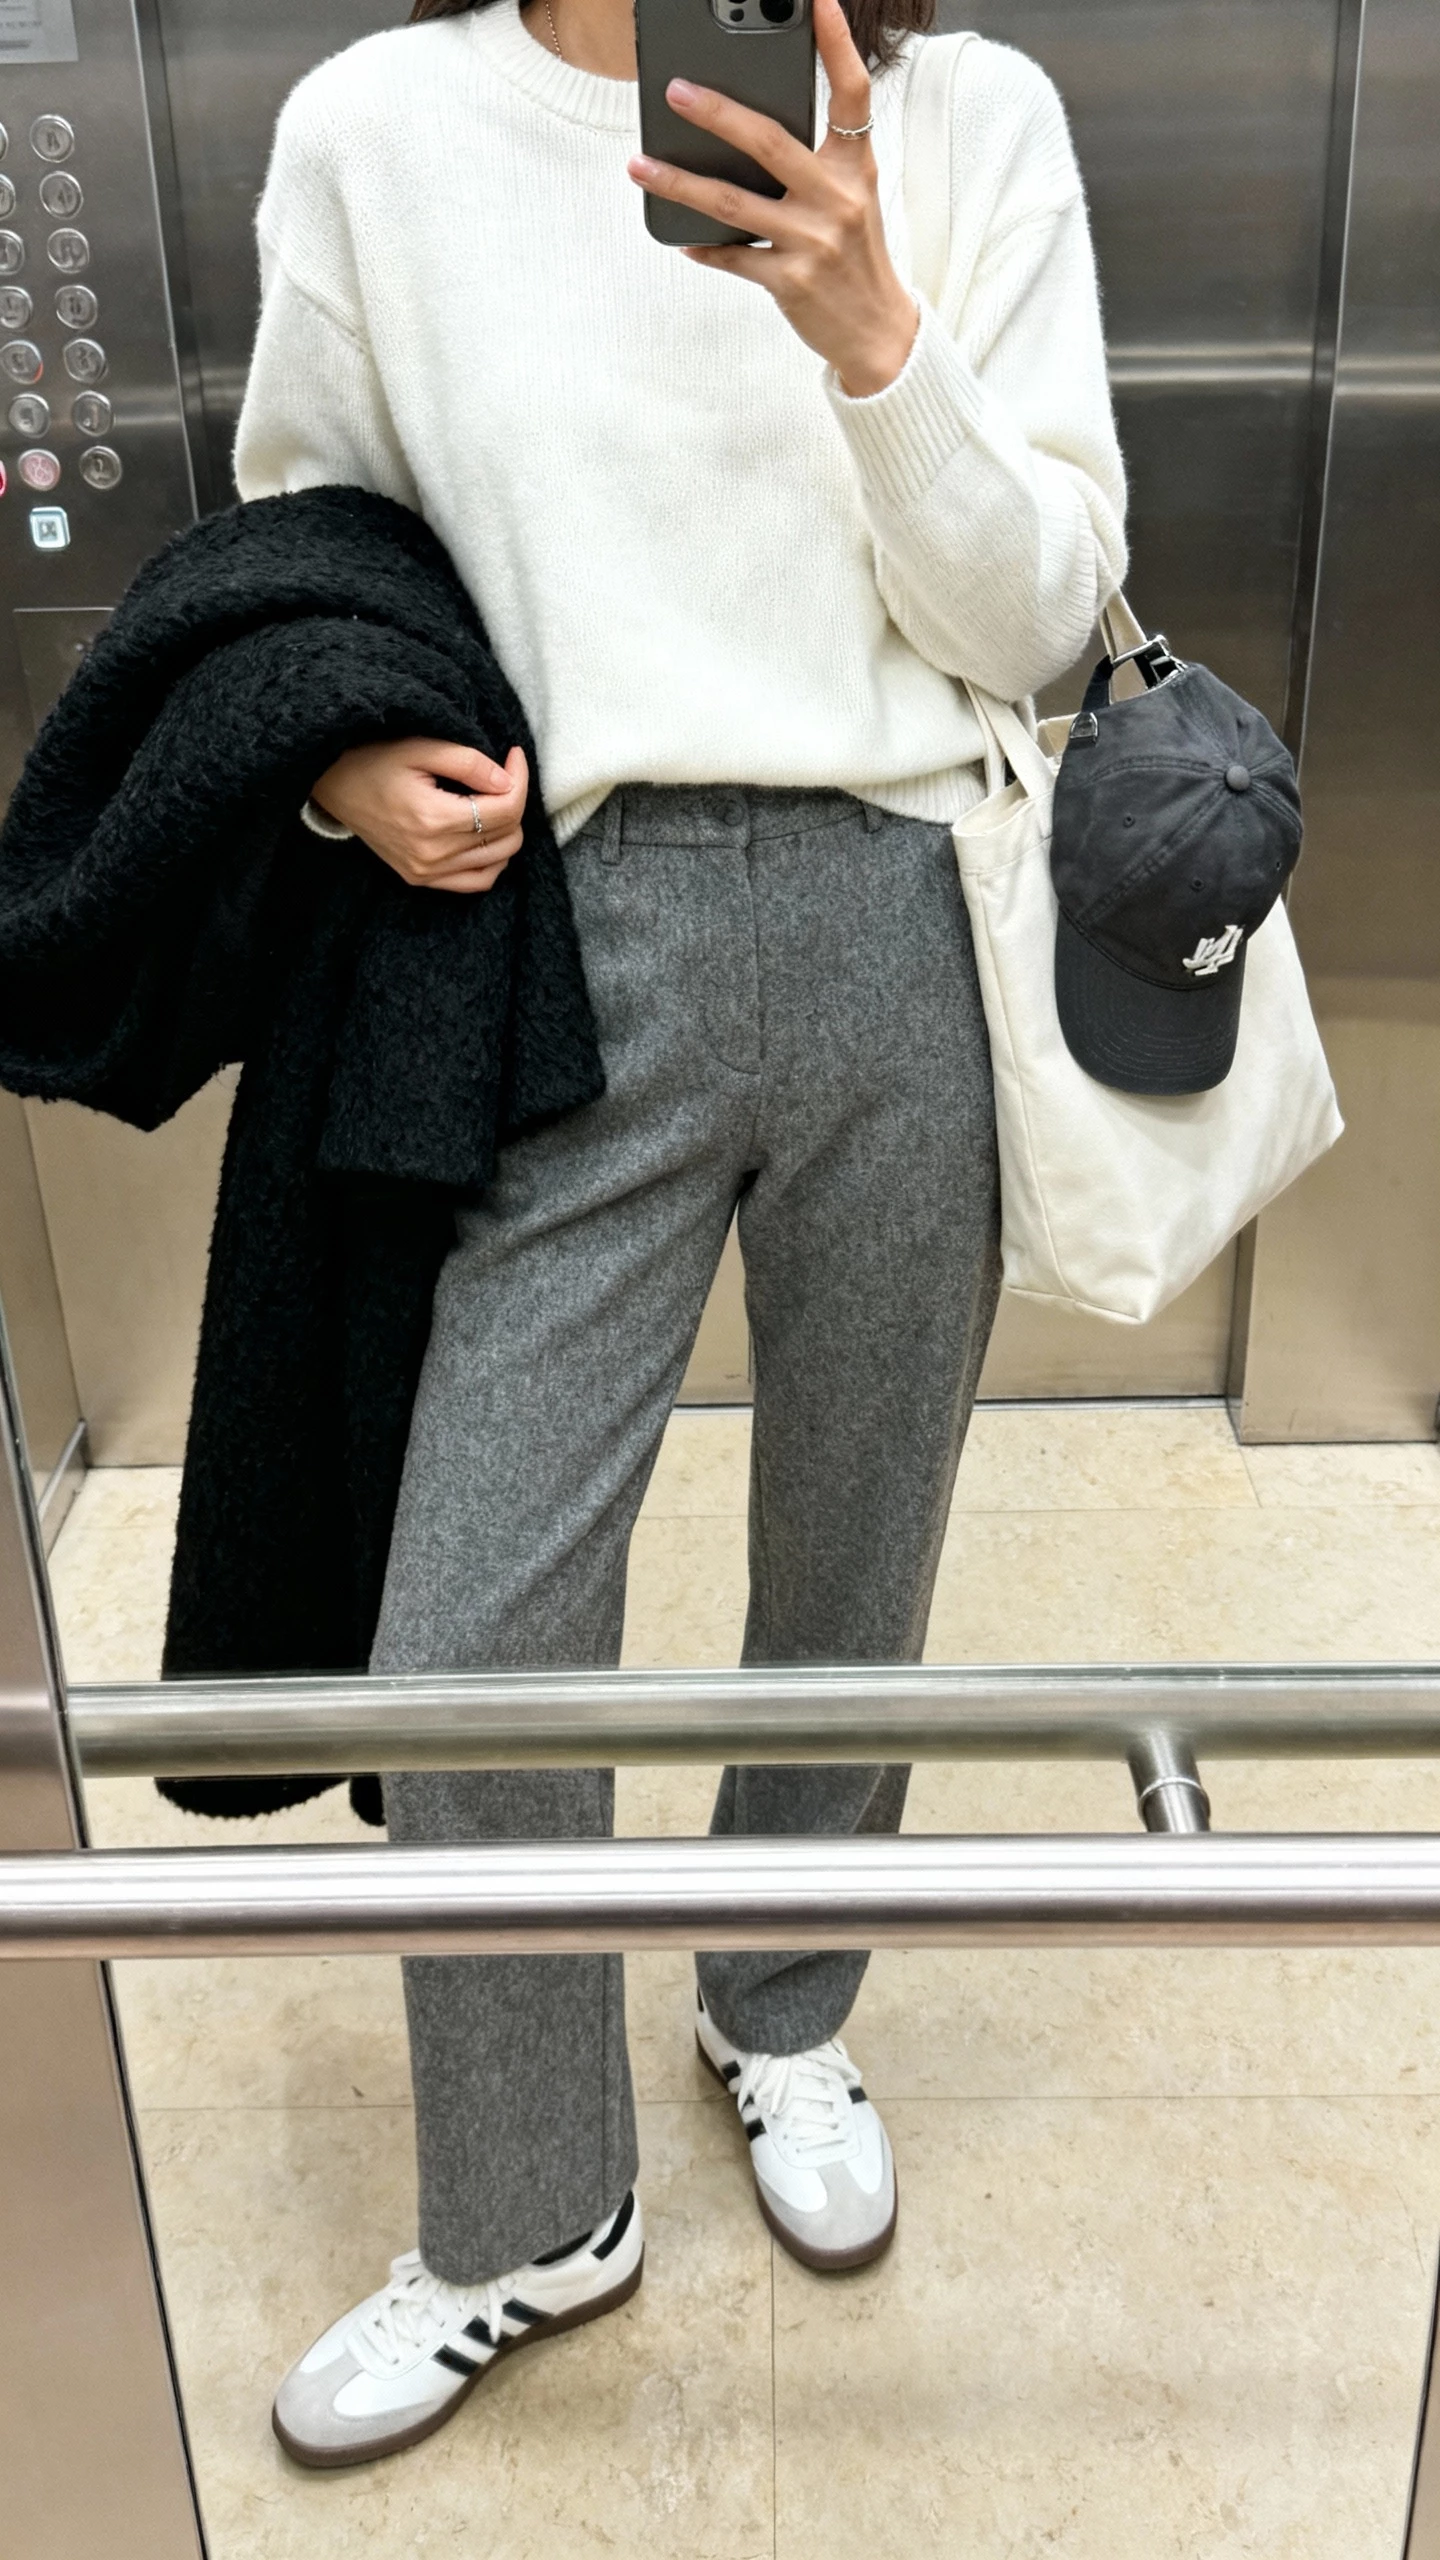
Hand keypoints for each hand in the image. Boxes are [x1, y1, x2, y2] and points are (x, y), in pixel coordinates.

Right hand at [310, 737, 528, 893]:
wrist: (333, 785)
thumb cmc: (373, 760)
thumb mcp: (420, 747)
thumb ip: (468, 762)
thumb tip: (507, 781)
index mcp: (432, 819)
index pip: (505, 809)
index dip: (519, 779)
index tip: (514, 755)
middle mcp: (431, 854)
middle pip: (508, 834)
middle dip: (513, 800)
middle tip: (499, 774)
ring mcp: (426, 872)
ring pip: (500, 859)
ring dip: (507, 828)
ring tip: (490, 800)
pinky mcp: (421, 879)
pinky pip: (478, 882)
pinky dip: (492, 859)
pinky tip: (486, 834)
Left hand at [626, 0, 918, 397]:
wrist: (878, 332)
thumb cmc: (856, 258)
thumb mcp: (851, 200)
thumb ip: (813, 165)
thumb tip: (743, 137)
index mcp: (855, 167)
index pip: (851, 92)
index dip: (836, 44)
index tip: (818, 0)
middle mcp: (837, 198)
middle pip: (768, 141)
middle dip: (716, 113)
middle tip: (675, 91)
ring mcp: (813, 241)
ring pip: (732, 202)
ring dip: (679, 182)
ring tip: (640, 165)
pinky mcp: (791, 282)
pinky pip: (733, 257)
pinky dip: (703, 247)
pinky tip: (679, 236)